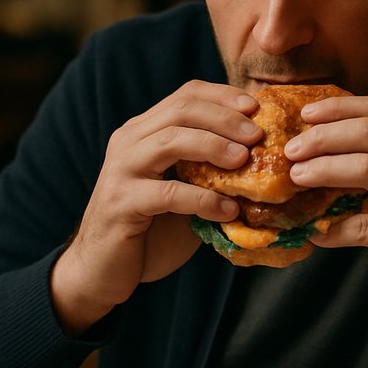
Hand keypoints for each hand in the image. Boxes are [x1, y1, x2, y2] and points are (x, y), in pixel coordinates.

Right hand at [50, 80, 262, 335]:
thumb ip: (211, 171)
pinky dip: (202, 198)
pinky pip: (167, 193)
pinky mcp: (120, 204)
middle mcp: (129, 141)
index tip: (257, 106)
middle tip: (258, 134)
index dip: (223, 96)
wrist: (102, 272)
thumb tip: (264, 160)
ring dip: (214, 146)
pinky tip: (228, 210)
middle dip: (225, 117)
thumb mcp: (186, 190)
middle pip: (181, 110)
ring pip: (171, 141)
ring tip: (245, 161)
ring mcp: (121, 170)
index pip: (186, 95)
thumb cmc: (152, 230)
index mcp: (145, 131)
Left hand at [284, 95, 367, 338]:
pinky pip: (361, 226)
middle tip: (291, 151)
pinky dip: (332, 229)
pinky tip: (316, 232)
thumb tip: (316, 160)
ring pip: (366, 168)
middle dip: (322, 137)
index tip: (304, 116)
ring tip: (297, 179)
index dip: (337, 108)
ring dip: (323, 170)